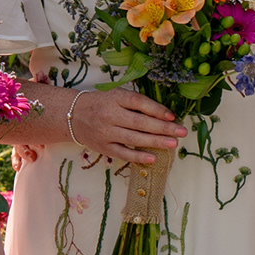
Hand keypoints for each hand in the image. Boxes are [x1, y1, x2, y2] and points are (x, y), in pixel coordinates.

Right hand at [72, 87, 187, 163]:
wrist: (73, 115)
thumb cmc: (102, 104)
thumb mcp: (117, 96)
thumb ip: (136, 103)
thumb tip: (164, 114)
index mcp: (115, 98)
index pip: (139, 102)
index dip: (157, 109)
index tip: (172, 116)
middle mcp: (110, 115)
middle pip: (140, 122)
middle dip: (163, 127)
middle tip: (181, 132)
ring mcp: (106, 132)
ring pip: (134, 138)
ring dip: (155, 142)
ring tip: (173, 143)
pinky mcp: (104, 147)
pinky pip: (123, 153)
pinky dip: (138, 156)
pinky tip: (153, 158)